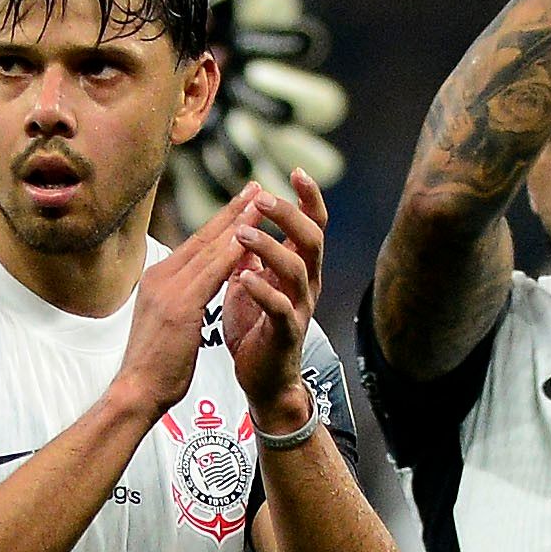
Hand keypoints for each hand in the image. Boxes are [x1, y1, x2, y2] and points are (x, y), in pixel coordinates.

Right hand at [123, 187, 261, 416]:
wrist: (136, 391)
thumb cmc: (154, 366)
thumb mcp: (167, 322)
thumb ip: (180, 298)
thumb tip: (193, 289)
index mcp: (157, 279)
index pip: (195, 244)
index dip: (220, 222)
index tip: (241, 203)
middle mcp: (160, 276)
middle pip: (203, 238)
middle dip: (232, 212)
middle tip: (256, 188)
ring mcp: (167, 289)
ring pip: (209, 249)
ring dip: (238, 223)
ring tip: (260, 202)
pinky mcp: (179, 305)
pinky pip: (212, 272)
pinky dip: (232, 252)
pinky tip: (251, 237)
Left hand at [220, 176, 326, 423]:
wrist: (261, 380)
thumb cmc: (255, 329)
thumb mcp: (249, 283)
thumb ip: (248, 256)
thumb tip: (239, 222)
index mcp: (297, 267)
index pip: (311, 224)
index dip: (308, 198)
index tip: (296, 171)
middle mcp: (306, 283)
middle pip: (311, 238)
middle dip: (288, 215)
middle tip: (261, 199)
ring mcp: (299, 308)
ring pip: (297, 269)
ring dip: (269, 248)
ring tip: (242, 234)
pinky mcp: (285, 334)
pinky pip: (281, 308)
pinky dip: (262, 291)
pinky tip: (243, 279)